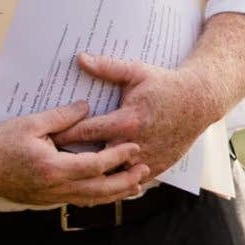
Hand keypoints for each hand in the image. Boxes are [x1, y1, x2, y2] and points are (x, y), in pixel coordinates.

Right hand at [0, 101, 150, 207]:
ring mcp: (51, 198)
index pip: (95, 165)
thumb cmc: (1, 142)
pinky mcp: (46, 201)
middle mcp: (55, 188)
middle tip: (145, 172)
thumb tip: (87, 106)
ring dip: (114, 193)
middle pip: (100, 190)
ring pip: (91, 200)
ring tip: (134, 187)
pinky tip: (107, 191)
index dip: (117, 157)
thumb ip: (62, 117)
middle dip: (125, 182)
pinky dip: (96, 197)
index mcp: (54, 168)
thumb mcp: (32, 123)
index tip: (134, 148)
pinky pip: (78, 201)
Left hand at [54, 54, 212, 180]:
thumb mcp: (136, 72)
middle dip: (73, 161)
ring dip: (93, 177)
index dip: (63, 136)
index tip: (45, 139)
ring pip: (112, 176)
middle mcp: (135, 143)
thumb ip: (107, 68)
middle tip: (51, 163)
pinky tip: (98, 184)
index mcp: (126, 121)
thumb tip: (80, 59)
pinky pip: (130, 182)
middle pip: (95, 159)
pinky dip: (115, 183)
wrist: (199, 102)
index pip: (86, 132)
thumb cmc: (166, 85)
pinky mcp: (157, 167)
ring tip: (70, 179)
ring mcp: (146, 158)